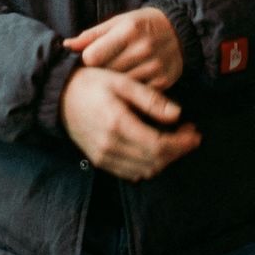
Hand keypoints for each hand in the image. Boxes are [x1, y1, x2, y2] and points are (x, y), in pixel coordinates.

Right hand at [59, 67, 200, 180]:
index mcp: (118, 124)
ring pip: (145, 170)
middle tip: (190, 135)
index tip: (195, 133)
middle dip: (178, 151)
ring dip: (165, 160)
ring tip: (177, 141)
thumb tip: (178, 115)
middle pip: (155, 162)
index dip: (182, 143)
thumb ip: (150, 99)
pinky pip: (130, 173)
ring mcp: (103, 157)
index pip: (159, 146)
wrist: (59, 95)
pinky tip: (156, 149)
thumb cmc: (91, 83)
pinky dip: (148, 166)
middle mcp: (110, 146)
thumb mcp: (122, 82)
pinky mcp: (99, 161)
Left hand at [64, 7, 182, 88]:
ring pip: (119, 87)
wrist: (181, 32)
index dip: (86, 61)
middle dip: (98, 75)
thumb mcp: (118, 22)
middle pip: (105, 73)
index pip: (92, 57)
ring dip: (113, 86)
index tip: (89, 61)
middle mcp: (142, 49)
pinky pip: (136, 95)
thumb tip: (66, 45)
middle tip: (97, 74)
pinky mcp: (163, 82)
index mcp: (128, 30)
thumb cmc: (142, 25)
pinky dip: (129, 93)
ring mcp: (154, 67)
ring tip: (111, 81)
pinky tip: (127, 88)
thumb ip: (92, 35)